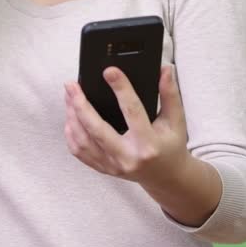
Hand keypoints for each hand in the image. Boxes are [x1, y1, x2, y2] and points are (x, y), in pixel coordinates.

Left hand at [63, 64, 189, 184]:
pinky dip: (71, 134)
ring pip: (83, 141)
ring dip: (72, 117)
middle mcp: (128, 157)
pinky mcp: (104, 168)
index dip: (121, 89)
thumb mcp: (175, 120)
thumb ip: (170, 94)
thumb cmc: (170, 146)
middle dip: (81, 105)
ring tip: (69, 97)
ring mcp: (113, 165)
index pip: (132, 111)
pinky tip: (70, 118)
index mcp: (148, 144)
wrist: (166, 176)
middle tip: (72, 85)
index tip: (109, 71)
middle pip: (97, 129)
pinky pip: (79, 152)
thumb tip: (165, 70)